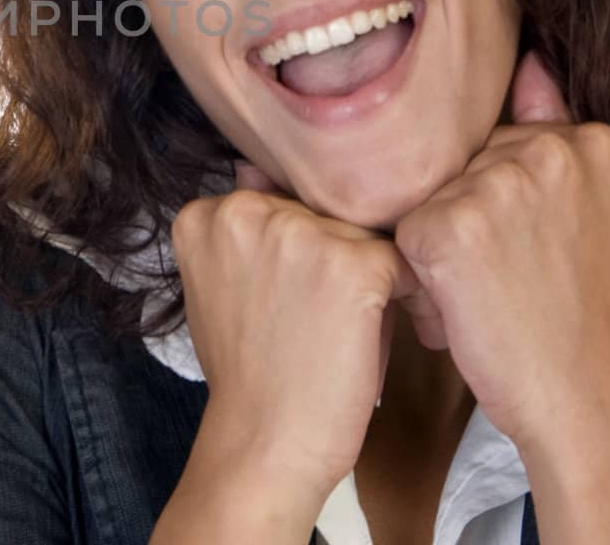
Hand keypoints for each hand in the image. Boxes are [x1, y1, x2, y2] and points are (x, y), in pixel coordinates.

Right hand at [171, 163, 420, 494]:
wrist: (262, 445)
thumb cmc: (252, 372)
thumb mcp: (228, 286)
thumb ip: (245, 229)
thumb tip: (253, 165)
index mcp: (206, 212)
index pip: (281, 204)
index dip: (297, 253)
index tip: (287, 301)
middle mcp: (245, 209)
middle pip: (323, 212)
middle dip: (332, 259)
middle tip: (314, 322)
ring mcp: (300, 232)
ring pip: (364, 233)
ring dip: (368, 277)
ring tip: (339, 330)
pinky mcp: (352, 263)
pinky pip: (403, 263)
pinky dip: (402, 300)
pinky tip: (369, 336)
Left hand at [391, 50, 609, 443]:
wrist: (580, 398)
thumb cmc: (573, 312)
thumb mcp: (581, 210)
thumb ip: (549, 132)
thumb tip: (531, 59)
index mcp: (588, 138)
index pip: (502, 140)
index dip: (500, 202)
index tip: (531, 250)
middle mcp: (544, 149)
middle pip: (459, 166)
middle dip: (464, 223)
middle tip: (510, 282)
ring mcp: (494, 184)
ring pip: (424, 199)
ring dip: (436, 254)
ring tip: (487, 297)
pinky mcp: (446, 225)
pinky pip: (399, 236)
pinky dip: (416, 282)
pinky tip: (462, 311)